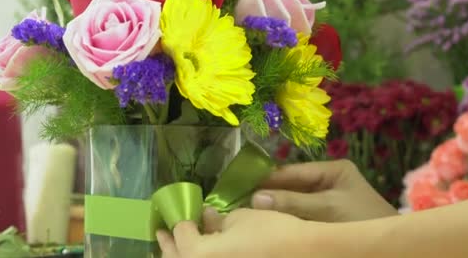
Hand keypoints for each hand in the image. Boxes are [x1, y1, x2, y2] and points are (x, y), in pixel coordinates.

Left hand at [157, 208, 318, 257]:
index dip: (180, 222)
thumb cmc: (272, 232)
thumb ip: (218, 222)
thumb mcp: (242, 219)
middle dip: (168, 247)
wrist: (306, 254)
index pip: (181, 236)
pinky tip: (206, 254)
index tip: (179, 214)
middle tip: (161, 235)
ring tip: (175, 249)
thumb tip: (207, 220)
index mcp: (199, 255)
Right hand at [251, 160, 397, 221]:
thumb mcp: (328, 208)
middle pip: (290, 185)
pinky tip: (268, 221)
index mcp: (333, 170)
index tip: (240, 185)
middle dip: (268, 194)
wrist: (392, 246)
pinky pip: (300, 214)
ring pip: (292, 201)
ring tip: (249, 211)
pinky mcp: (326, 218)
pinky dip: (285, 217)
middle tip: (240, 201)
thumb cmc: (363, 220)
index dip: (266, 178)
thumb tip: (255, 198)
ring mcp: (327, 201)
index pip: (292, 171)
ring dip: (274, 207)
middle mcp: (328, 182)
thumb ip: (293, 202)